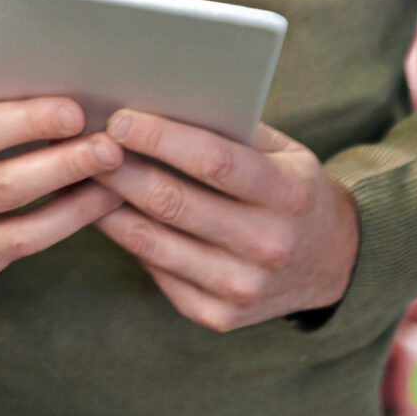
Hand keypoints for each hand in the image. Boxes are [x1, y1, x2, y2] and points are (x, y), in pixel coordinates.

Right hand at [0, 60, 125, 298]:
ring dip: (74, 211)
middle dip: (67, 166)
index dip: (31, 121)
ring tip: (112, 188)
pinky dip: (45, 234)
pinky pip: (4, 258)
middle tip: (111, 148)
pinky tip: (75, 213)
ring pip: (18, 236)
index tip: (75, 110)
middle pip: (5, 188)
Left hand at [92, 112, 358, 331]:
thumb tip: (155, 98)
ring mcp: (243, 288)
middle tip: (83, 143)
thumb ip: (232, 129)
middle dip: (118, 169)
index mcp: (288, 194)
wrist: (334, 263)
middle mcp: (269, 245)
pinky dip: (127, 240)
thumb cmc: (292, 189)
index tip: (117, 118)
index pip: (214, 161)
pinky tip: (107, 214)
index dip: (159, 138)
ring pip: (154, 242)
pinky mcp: (220, 316)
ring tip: (82, 175)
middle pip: (173, 202)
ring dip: (108, 205)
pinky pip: (158, 272)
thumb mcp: (283, 151)